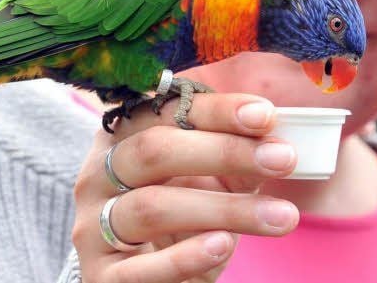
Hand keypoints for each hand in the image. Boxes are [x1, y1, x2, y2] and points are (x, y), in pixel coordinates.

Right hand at [72, 93, 299, 282]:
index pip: (165, 111)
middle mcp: (97, 174)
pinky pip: (141, 269)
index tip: (265, 116)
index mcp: (121, 137)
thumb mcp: (209, 179)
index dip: (217, 111)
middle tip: (283, 159)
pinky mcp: (100, 276)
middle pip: (154, 150)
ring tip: (280, 216)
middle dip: (224, 152)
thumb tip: (275, 139)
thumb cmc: (186, 217)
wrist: (152, 278)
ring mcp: (92, 225)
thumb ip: (235, 158)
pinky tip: (224, 245)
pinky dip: (185, 257)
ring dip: (225, 209)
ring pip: (153, 208)